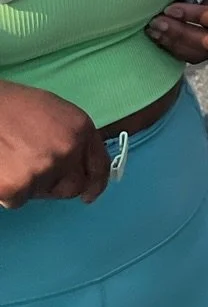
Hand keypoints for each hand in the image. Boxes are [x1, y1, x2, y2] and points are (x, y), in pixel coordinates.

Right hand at [0, 83, 109, 207]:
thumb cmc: (12, 106)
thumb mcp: (53, 113)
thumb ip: (70, 138)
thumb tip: (77, 163)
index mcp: (81, 128)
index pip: (99, 165)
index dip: (96, 184)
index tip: (89, 195)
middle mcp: (69, 150)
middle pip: (73, 187)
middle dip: (56, 186)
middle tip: (34, 170)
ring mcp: (44, 169)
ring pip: (41, 194)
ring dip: (29, 185)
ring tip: (12, 159)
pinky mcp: (18, 187)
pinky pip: (17, 200)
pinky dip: (8, 191)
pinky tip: (2, 168)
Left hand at [147, 0, 207, 62]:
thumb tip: (200, 8)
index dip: (196, 16)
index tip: (170, 8)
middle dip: (180, 34)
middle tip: (156, 22)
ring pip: (203, 53)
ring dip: (175, 44)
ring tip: (153, 31)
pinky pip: (197, 55)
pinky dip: (177, 49)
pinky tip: (160, 37)